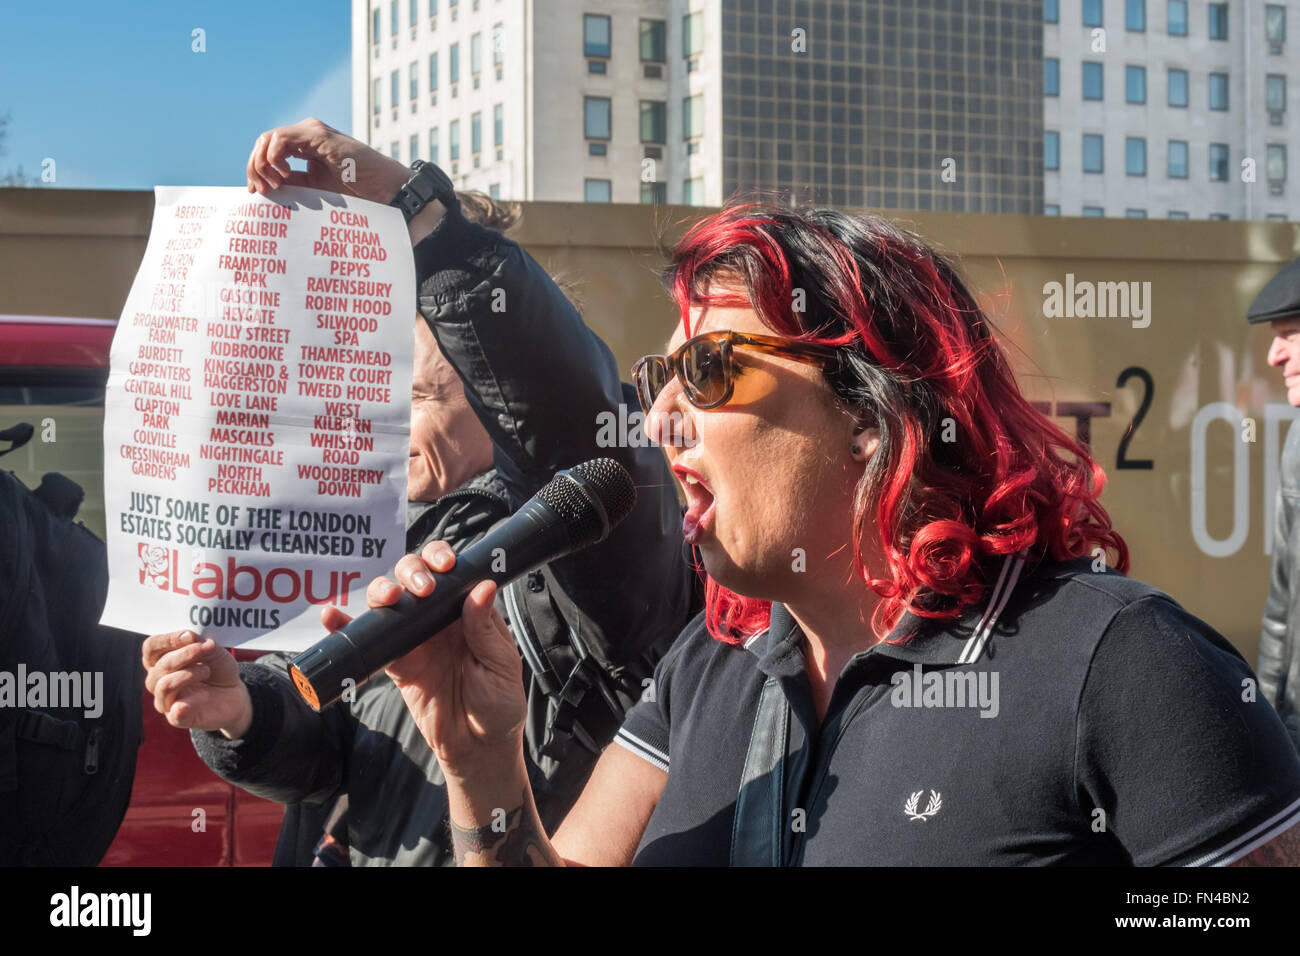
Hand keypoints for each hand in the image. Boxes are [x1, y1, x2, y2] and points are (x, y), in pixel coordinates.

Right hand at [142, 631, 252, 738]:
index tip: (189, 635)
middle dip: (184, 654)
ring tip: (206, 670)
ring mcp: (165, 701)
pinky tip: (205, 694)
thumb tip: (191, 637)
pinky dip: (192, 700)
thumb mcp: (214, 651)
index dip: (167, 640)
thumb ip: (201, 643)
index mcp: (161, 660)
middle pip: (159, 666)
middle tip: (205, 649)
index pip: (151, 647)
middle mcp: (157, 680)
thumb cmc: (218, 670)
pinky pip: (175, 711)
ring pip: (164, 686)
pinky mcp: (177, 718)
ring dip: (188, 674)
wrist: (234, 694)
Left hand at [245, 117, 410, 204]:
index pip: (268, 151)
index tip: (257, 193)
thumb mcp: (316, 189)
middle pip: (262, 143)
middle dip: (254, 167)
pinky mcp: (318, 135)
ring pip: (267, 138)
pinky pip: (280, 139)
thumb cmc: (358, 191)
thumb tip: (265, 189)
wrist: (385, 189)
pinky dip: (274, 157)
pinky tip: (283, 175)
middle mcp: (306, 135)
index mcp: (305, 147)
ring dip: (261, 163)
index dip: (256, 170)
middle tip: (260, 191)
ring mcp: (312, 132)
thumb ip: (294, 184)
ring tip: (272, 184)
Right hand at [319, 540, 525, 780]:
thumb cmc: (499, 705)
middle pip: (415, 577)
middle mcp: (440, 619)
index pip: (453, 573)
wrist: (477, 748)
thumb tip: (482, 587)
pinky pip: (371, 641)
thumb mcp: (501, 665)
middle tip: (420, 588)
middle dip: (411, 570)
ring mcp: (416, 640)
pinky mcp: (397, 663)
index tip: (444, 565)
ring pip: (390, 602)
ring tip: (388, 597)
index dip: (443, 559)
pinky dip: (349, 627)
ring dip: (382, 590)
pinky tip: (333, 616)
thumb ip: (485, 629)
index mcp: (469, 613)